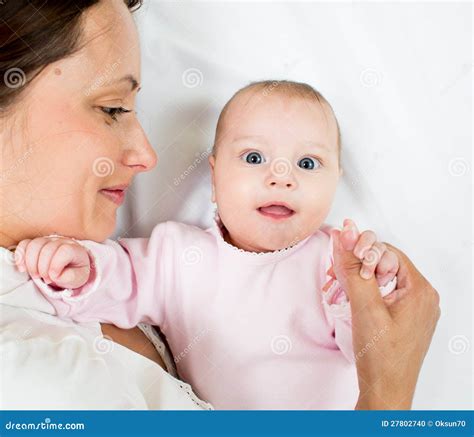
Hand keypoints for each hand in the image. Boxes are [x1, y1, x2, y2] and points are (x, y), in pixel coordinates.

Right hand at [14, 236, 91, 289]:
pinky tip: (23, 269)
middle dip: (43, 268)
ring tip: (36, 276)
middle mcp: (61, 241)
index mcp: (75, 249)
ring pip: (34, 245)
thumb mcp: (78, 279)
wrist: (70, 269)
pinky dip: (20, 257)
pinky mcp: (37, 243)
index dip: (56, 266)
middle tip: (45, 279)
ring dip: (31, 264)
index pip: (64, 251)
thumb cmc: (74, 273)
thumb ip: (69, 278)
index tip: (54, 277)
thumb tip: (54, 275)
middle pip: (47, 248)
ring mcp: (48, 240)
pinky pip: (24, 244)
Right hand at [331, 228, 439, 408]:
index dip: (364, 253)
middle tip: (337, 278)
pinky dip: (365, 293)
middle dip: (358, 267)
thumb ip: (353, 269)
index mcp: (420, 290)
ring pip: (382, 279)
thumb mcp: (364, 308)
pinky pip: (383, 294)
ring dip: (358, 280)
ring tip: (339, 291)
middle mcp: (421, 296)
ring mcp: (414, 308)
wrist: (385, 392)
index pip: (388, 252)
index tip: (344, 264)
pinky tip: (350, 300)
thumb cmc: (381, 358)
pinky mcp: (404, 318)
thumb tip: (344, 235)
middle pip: (385, 264)